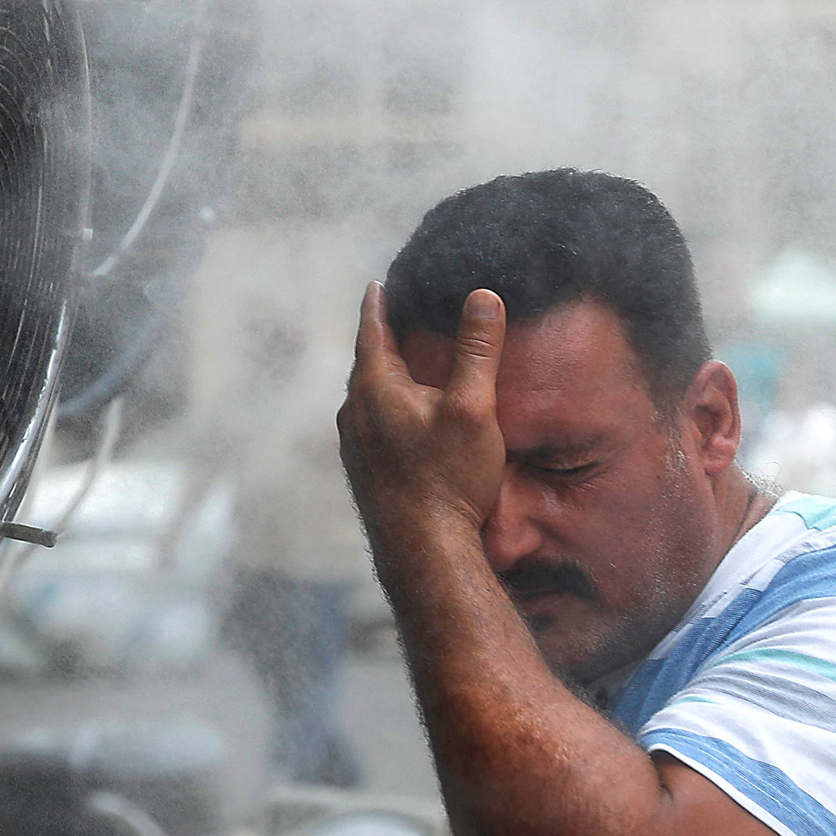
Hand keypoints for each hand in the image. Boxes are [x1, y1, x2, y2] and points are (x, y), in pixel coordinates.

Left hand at [338, 282, 505, 544]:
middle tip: (391, 317)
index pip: (372, 332)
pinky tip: (403, 418)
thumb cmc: (448, 478)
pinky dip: (385, 407)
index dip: (378, 306)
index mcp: (373, 389)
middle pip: (367, 364)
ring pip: (366, 396)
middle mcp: (353, 413)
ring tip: (400, 364)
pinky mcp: (363, 470)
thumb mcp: (472, 408)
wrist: (423, 551)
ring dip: (383, 377)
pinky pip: (370, 423)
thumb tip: (483, 296)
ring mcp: (353, 445)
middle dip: (380, 339)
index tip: (376, 285)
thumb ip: (478, 352)